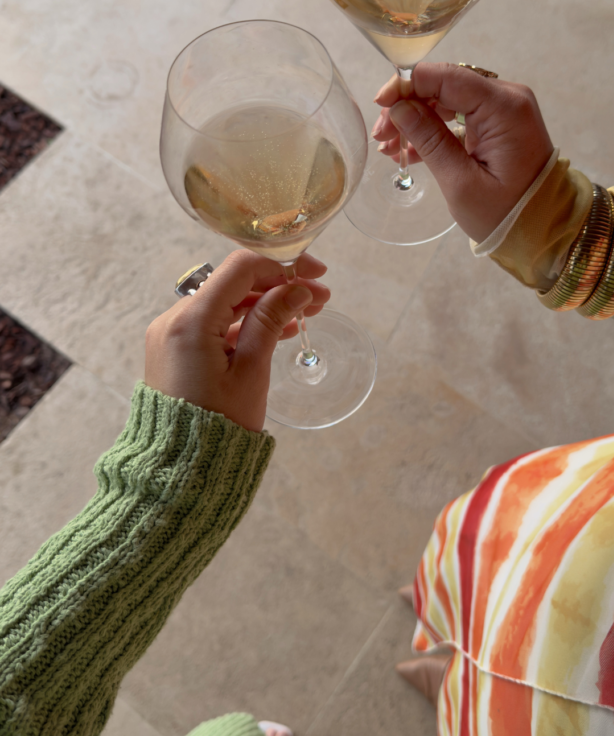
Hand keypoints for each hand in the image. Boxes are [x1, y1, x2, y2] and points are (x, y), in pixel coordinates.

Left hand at [145, 250, 329, 430]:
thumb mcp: (252, 371)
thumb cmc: (218, 426)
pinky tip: (279, 330)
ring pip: (224, 303)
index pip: (240, 268)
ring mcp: (171, 335)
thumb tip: (297, 289)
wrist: (179, 470)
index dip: (282, 265)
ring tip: (306, 315)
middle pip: (233, 284)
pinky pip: (213, 325)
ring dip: (264, 304)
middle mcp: (173, 320)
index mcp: (190, 321)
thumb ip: (272, 321)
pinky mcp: (175, 350)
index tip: (315, 273)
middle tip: (320, 298)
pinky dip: (244, 324)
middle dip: (277, 286)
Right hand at [373, 63, 553, 242]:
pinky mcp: (498, 122)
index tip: (379, 104)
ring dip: (415, 118)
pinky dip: (432, 128)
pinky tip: (409, 150)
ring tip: (390, 147)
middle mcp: (507, 98)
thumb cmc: (506, 213)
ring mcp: (504, 109)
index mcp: (504, 107)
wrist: (543, 229)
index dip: (407, 84)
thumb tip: (398, 107)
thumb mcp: (461, 182)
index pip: (446, 76)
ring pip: (446, 98)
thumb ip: (429, 139)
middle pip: (444, 84)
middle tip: (382, 136)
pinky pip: (457, 114)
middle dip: (407, 105)